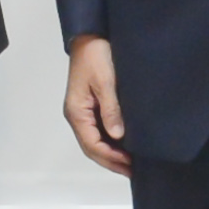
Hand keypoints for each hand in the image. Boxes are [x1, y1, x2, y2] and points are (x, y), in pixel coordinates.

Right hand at [63, 36, 130, 173]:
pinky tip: (124, 144)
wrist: (91, 37)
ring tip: (130, 163)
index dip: (111, 157)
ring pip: (94, 140)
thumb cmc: (95, 55)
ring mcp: (83, 111)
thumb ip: (111, 109)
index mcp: (76, 112)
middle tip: (131, 171)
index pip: (92, 144)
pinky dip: (110, 141)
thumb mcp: (106, 82)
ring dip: (110, 153)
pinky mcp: (91, 106)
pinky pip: (98, 130)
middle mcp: (77, 115)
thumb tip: (117, 135)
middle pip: (91, 147)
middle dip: (111, 161)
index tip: (129, 164)